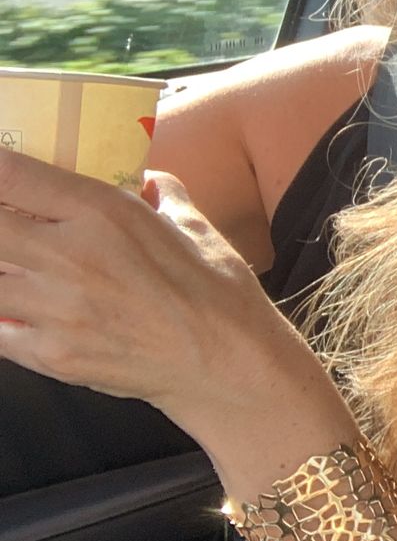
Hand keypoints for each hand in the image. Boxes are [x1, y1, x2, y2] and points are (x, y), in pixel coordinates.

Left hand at [0, 151, 319, 429]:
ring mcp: (56, 309)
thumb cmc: (219, 292)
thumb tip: (149, 180)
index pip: (11, 176)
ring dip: (2, 276)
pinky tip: (22, 316)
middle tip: (9, 229)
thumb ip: (163, 196)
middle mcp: (71, 256)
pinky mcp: (50, 354)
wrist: (229, 364)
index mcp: (104, 214)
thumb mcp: (196, 227)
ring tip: (22, 276)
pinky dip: (5, 322)